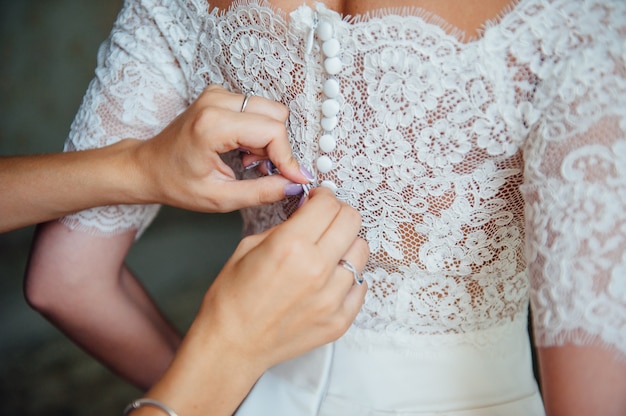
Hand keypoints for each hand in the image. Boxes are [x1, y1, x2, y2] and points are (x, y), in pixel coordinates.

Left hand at [133, 85, 310, 211]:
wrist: (147, 166)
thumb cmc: (176, 184)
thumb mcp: (220, 198)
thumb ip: (261, 192)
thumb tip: (295, 186)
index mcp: (212, 125)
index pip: (271, 131)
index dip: (287, 158)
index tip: (295, 179)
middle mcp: (216, 100)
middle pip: (276, 115)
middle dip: (276, 147)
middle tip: (259, 170)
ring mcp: (217, 93)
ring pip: (269, 110)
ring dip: (267, 140)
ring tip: (246, 162)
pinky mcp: (219, 94)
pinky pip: (256, 108)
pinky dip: (257, 131)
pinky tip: (240, 150)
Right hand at [196, 186, 368, 369]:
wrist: (232, 346)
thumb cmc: (232, 299)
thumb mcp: (248, 247)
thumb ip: (285, 227)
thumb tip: (308, 213)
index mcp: (291, 246)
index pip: (329, 204)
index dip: (323, 197)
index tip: (318, 201)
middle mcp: (317, 270)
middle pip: (352, 221)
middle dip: (339, 213)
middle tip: (326, 220)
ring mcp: (332, 298)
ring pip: (361, 251)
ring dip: (346, 245)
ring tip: (328, 252)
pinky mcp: (340, 320)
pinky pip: (361, 285)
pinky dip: (348, 277)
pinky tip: (329, 279)